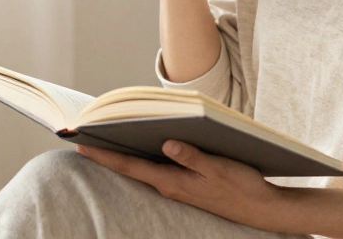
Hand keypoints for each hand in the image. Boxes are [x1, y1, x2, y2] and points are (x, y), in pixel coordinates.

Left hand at [75, 140, 289, 231]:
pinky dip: (143, 155)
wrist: (261, 208)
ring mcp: (177, 185)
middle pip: (131, 166)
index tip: (81, 144)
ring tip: (103, 133)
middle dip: (107, 151)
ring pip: (143, 167)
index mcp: (173, 182)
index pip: (130, 166)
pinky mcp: (186, 183)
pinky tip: (140, 142)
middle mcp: (170, 185)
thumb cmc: (242, 188)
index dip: (105, 155)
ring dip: (124, 151)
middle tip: (83, 133)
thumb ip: (193, 157)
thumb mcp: (219, 169)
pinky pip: (157, 168)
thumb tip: (167, 143)